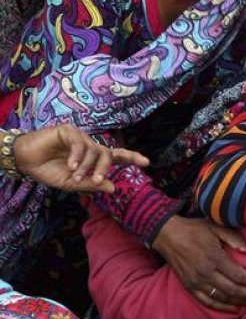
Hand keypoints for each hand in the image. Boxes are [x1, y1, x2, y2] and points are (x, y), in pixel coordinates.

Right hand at [12, 124, 148, 192]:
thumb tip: (113, 187)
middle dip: (105, 167)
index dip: (131, 158)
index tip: (147, 163)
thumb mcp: (71, 183)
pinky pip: (80, 143)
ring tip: (75, 176)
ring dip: (86, 166)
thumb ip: (91, 184)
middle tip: (98, 179)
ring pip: (94, 150)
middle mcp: (90, 146)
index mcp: (93, 159)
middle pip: (108, 153)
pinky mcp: (69, 131)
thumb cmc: (48, 171)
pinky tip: (71, 166)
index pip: (116, 157)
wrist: (25, 161)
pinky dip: (78, 156)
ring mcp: (81, 137)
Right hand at [152, 216, 245, 312]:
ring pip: (223, 298)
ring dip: (241, 302)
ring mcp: (196, 282)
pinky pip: (208, 302)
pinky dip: (222, 307)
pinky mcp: (189, 287)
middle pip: (234, 290)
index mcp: (215, 258)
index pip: (240, 276)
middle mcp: (206, 273)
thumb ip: (234, 238)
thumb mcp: (216, 226)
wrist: (168, 235)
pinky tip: (235, 309)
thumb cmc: (195, 229)